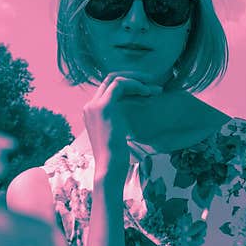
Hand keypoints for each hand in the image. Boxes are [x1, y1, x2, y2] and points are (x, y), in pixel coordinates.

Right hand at [82, 70, 162, 195]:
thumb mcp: (116, 134)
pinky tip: (148, 92)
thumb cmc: (115, 157)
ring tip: (155, 89)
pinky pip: (120, 84)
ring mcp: (94, 105)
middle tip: (152, 81)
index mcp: (91, 112)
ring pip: (115, 79)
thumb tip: (130, 117)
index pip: (108, 89)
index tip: (146, 90)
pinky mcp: (104, 106)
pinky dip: (136, 85)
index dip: (128, 85)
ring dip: (137, 81)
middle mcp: (89, 106)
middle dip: (133, 77)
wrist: (109, 168)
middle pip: (110, 79)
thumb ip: (118, 122)